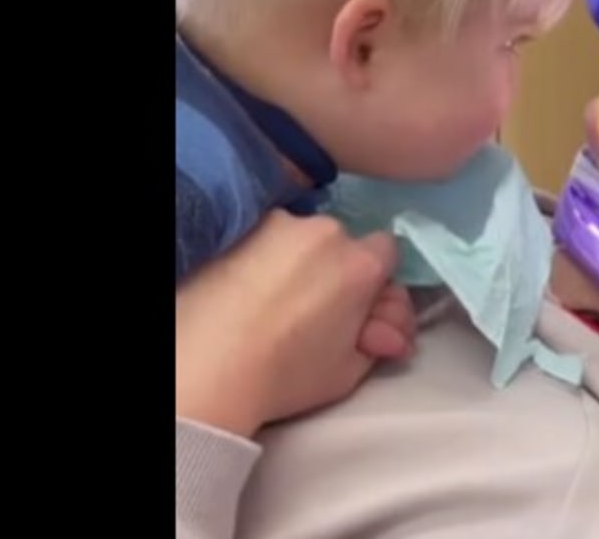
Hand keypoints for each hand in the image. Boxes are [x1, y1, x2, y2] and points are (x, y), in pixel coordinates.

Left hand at [176, 211, 415, 436]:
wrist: (210, 368)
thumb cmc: (287, 375)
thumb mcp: (352, 369)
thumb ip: (380, 337)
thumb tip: (388, 329)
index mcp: (361, 264)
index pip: (388, 253)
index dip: (376, 282)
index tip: (361, 311)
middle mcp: (326, 232)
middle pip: (345, 244)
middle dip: (341, 273)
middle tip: (324, 315)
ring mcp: (280, 224)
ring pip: (304, 240)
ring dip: (304, 263)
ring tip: (284, 302)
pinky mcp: (241, 228)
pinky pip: (268, 237)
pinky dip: (269, 257)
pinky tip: (257, 288)